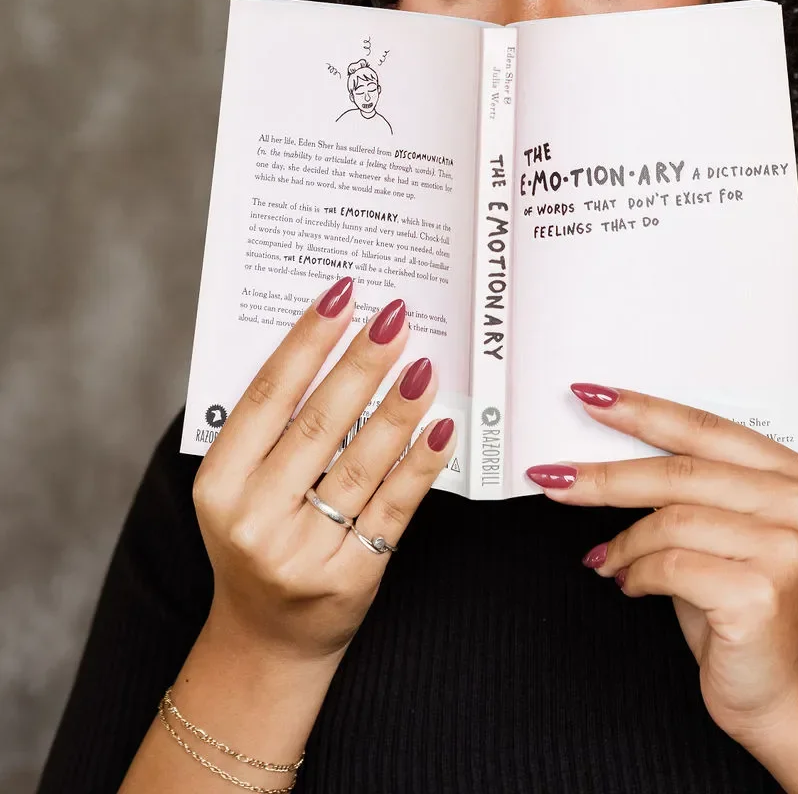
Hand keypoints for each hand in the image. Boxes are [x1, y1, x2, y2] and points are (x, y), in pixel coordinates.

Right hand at [192, 279, 454, 665]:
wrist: (268, 639)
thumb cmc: (259, 539)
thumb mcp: (239, 487)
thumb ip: (272, 428)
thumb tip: (332, 343)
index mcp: (219, 484)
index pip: (266, 396)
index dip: (305, 341)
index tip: (341, 295)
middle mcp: (254, 518)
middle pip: (318, 422)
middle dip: (361, 363)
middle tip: (396, 317)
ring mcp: (302, 551)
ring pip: (361, 461)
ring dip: (399, 407)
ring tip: (425, 363)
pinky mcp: (350, 576)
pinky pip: (394, 506)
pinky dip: (420, 463)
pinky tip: (442, 427)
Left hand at [526, 386, 797, 744]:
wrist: (784, 691)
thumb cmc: (740, 602)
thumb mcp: (720, 530)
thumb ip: (686, 486)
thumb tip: (601, 454)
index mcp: (790, 473)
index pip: (702, 427)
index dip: (641, 411)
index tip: (589, 397)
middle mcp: (795, 503)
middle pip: (678, 472)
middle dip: (606, 475)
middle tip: (555, 477)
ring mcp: (783, 548)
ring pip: (669, 521)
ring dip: (624, 542)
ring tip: (606, 560)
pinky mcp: (760, 593)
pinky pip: (670, 566)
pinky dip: (637, 573)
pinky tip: (630, 585)